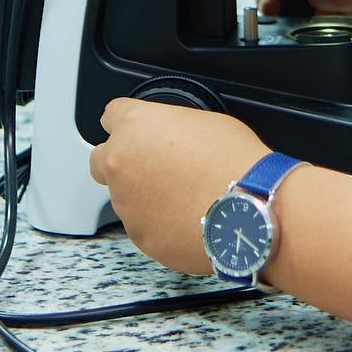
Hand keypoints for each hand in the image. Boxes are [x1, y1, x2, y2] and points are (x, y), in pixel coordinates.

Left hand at [89, 99, 270, 273]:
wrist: (249, 208)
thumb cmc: (234, 162)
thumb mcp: (205, 120)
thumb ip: (171, 127)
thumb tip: (173, 137)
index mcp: (134, 127)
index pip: (111, 115)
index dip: (128, 122)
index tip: (138, 130)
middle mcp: (121, 165)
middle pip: (101, 159)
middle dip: (122, 161)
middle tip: (154, 165)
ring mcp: (127, 205)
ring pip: (123, 196)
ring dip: (143, 194)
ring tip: (183, 195)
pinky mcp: (141, 237)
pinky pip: (143, 226)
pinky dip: (158, 222)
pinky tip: (187, 216)